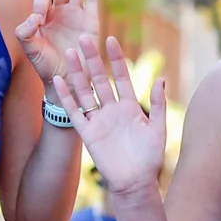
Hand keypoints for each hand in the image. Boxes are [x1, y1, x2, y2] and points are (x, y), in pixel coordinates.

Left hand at [14, 0, 100, 84]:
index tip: (39, 20)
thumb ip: (26, 32)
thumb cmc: (45, 66)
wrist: (65, 80)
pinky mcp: (90, 21)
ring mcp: (76, 15)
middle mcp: (59, 12)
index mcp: (43, 16)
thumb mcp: (30, 49)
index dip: (41, 4)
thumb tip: (34, 16)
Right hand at [52, 34, 167, 200]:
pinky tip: (58, 81)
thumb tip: (161, 79)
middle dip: (92, 59)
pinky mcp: (88, 133)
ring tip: (70, 53)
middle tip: (84, 38)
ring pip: (85, 91)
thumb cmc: (150, 158)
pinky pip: (75, 112)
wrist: (135, 183)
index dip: (115, 59)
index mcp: (130, 106)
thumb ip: (158, 104)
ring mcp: (98, 120)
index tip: (110, 40)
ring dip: (77, 73)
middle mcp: (112, 110)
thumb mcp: (158, 128)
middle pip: (99, 79)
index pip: (121, 76)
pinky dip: (66, 97)